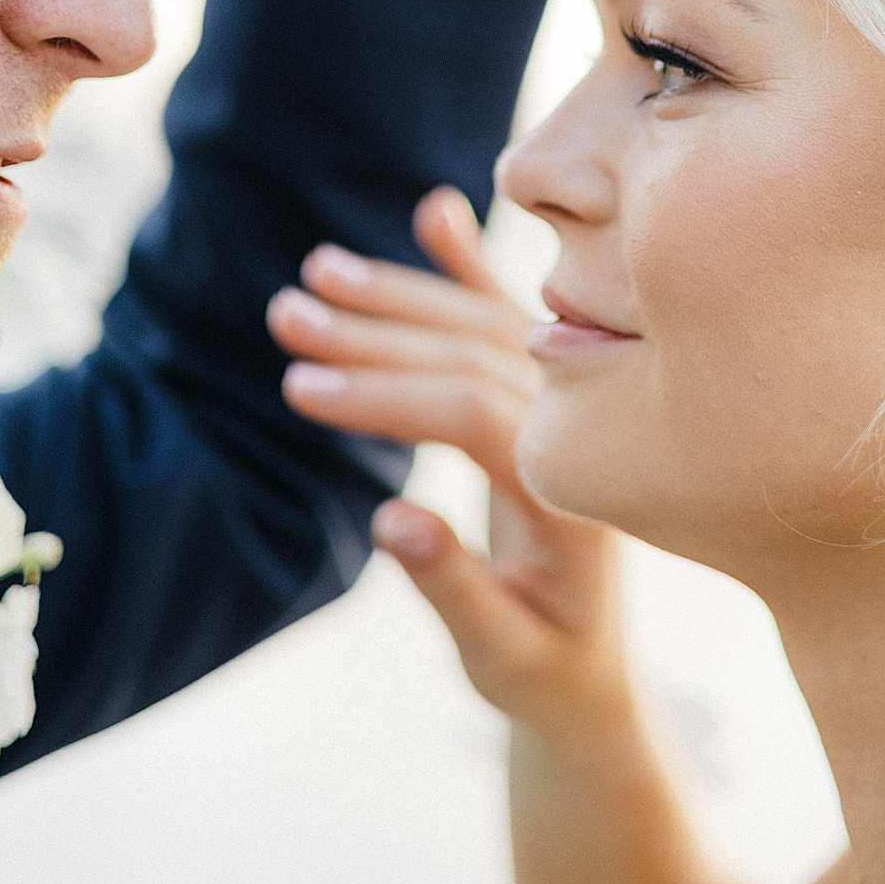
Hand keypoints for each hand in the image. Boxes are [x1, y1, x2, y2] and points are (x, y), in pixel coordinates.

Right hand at [266, 188, 632, 745]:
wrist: (598, 667)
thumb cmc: (543, 670)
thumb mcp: (499, 656)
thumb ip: (453, 587)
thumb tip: (390, 518)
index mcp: (573, 494)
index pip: (473, 414)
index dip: (384, 395)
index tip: (298, 388)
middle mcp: (581, 430)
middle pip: (473, 355)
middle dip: (373, 333)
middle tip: (286, 313)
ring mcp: (570, 403)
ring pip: (481, 329)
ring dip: (399, 297)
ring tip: (316, 272)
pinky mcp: (550, 394)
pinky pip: (509, 319)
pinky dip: (469, 268)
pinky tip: (435, 212)